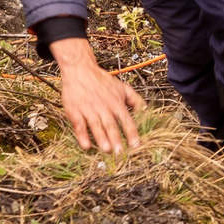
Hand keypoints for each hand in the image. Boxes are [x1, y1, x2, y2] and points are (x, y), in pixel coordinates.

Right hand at [52, 38, 143, 154]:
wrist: (80, 70)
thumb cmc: (102, 81)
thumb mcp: (122, 87)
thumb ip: (136, 100)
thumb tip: (147, 112)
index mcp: (116, 103)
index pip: (126, 120)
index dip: (132, 133)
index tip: (136, 146)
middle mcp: (104, 107)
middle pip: (111, 125)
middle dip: (116, 139)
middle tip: (121, 153)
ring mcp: (89, 109)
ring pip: (96, 126)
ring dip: (101, 138)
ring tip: (107, 150)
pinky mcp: (75, 111)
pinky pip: (79, 125)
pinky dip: (82, 136)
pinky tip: (86, 146)